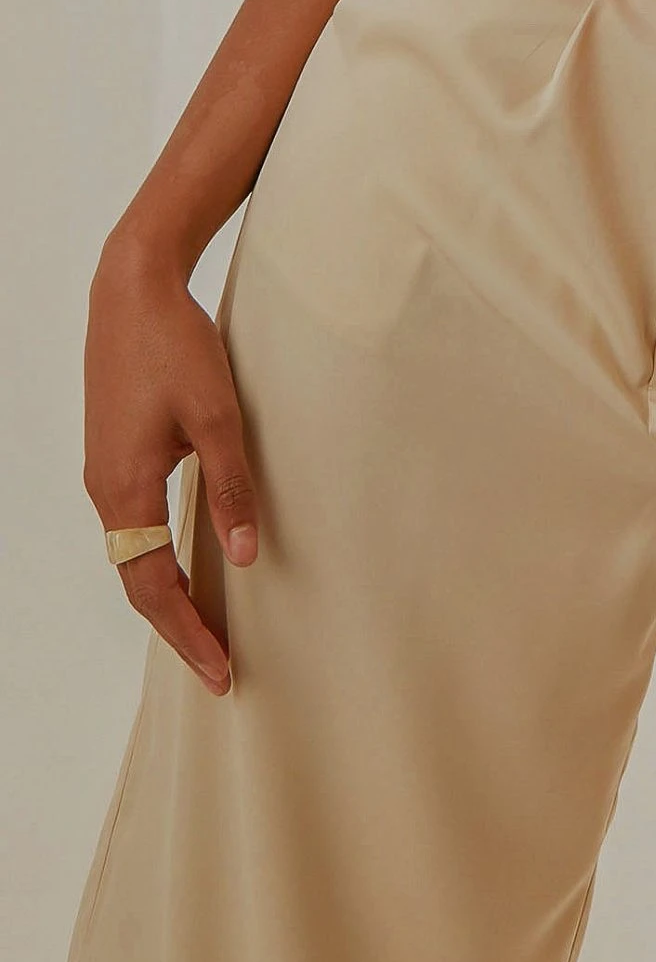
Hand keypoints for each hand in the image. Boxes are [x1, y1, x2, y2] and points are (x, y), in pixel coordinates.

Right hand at [82, 230, 259, 692]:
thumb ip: (232, 486)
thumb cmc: (175, 347)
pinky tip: (186, 561)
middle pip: (138, 582)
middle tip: (219, 667)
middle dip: (177, 628)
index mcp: (127, 490)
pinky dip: (156, 559)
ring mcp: (105, 472)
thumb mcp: (218, 415)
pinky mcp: (114, 453)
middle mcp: (107, 490)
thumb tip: (243, 557)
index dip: (188, 633)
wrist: (131, 290)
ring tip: (206, 626)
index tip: (222, 670)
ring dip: (166, 594)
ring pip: (132, 556)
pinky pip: (132, 526)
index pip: (155, 587)